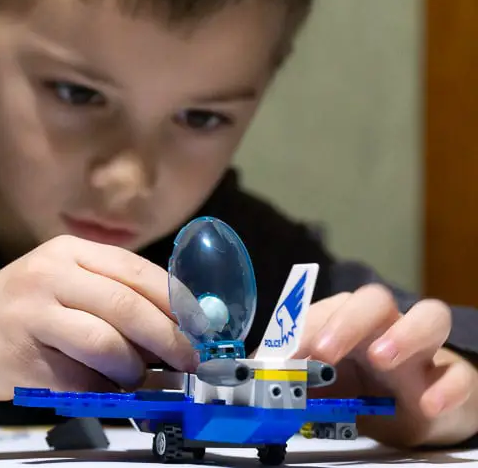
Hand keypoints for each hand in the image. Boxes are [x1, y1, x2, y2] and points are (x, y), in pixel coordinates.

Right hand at [0, 235, 195, 400]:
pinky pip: (80, 380)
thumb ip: (110, 292)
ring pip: (106, 344)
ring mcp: (30, 315)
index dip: (176, 302)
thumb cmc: (17, 309)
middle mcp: (47, 275)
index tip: (201, 326)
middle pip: (125, 305)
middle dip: (168, 339)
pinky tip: (106, 390)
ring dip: (134, 369)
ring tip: (138, 377)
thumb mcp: (60, 280)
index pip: (136, 271)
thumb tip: (178, 323)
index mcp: (66, 251)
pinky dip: (104, 391)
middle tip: (188, 360)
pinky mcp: (21, 358)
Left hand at [297, 285, 477, 447]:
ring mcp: (424, 350)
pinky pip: (460, 373)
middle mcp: (387, 327)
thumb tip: (256, 372)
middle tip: (324, 352)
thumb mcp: (322, 383)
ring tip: (381, 359)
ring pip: (430, 315)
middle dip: (347, 321)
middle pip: (374, 300)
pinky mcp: (453, 378)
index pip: (328, 309)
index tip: (287, 356)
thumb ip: (292, 375)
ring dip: (404, 333)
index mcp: (350, 323)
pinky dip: (447, 388)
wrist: (414, 413)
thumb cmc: (362, 387)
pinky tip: (428, 404)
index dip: (306, 328)